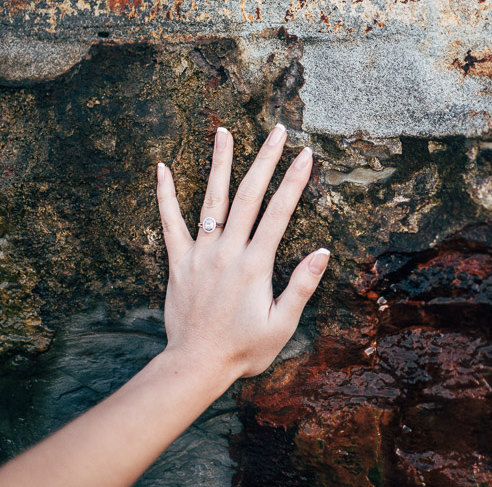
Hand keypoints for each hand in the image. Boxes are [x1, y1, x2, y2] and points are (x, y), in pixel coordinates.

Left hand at [155, 124, 328, 380]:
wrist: (195, 366)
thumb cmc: (244, 349)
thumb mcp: (282, 323)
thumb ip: (302, 285)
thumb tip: (323, 251)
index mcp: (255, 264)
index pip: (279, 212)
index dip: (294, 181)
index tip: (305, 155)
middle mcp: (227, 251)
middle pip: (249, 195)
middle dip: (265, 159)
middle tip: (276, 131)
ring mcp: (200, 254)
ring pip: (212, 199)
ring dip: (219, 163)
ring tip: (224, 131)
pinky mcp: (178, 262)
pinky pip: (169, 222)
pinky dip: (165, 195)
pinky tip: (161, 168)